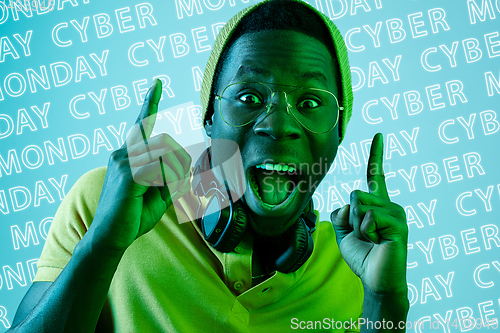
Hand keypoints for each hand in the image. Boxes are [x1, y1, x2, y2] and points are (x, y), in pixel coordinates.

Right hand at [91, 79, 191, 252]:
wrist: (111, 236)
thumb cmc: (133, 216)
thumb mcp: (158, 194)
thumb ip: (171, 178)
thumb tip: (187, 166)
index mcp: (127, 154)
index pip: (141, 124)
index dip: (150, 102)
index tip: (157, 83)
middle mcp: (123, 152)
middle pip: (166, 141)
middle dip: (179, 162)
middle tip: (174, 184)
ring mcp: (123, 161)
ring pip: (166, 153)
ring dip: (174, 174)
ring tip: (162, 192)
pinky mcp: (128, 173)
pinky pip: (161, 168)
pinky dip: (167, 182)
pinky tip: (150, 194)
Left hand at [330, 133, 407, 293]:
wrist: (376, 279)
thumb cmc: (362, 256)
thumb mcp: (344, 232)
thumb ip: (341, 214)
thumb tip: (348, 204)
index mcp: (377, 205)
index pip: (375, 175)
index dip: (376, 155)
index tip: (378, 135)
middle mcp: (390, 205)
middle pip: (356, 194)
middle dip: (351, 218)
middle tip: (365, 237)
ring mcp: (396, 214)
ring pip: (360, 204)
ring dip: (358, 226)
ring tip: (372, 241)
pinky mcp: (399, 224)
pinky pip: (369, 217)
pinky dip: (366, 232)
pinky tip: (378, 243)